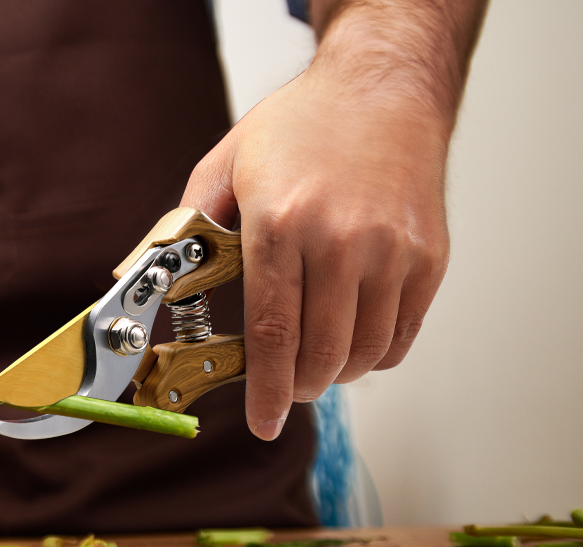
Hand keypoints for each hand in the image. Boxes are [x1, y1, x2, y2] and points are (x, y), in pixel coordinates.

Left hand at [181, 67, 451, 440]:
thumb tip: (154, 279)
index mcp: (281, 222)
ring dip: (333, 374)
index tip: (258, 422)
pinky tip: (351, 338)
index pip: (273, 334)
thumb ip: (186, 226)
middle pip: (320, 355)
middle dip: (294, 388)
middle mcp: (341, 241)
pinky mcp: (429, 257)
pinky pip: (402, 335)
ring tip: (313, 362)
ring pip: (364, 354)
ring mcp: (392, 251)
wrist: (383, 88)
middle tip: (281, 389)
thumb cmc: (302, 125)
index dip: (263, 391)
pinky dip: (375, 353)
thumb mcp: (224, 165)